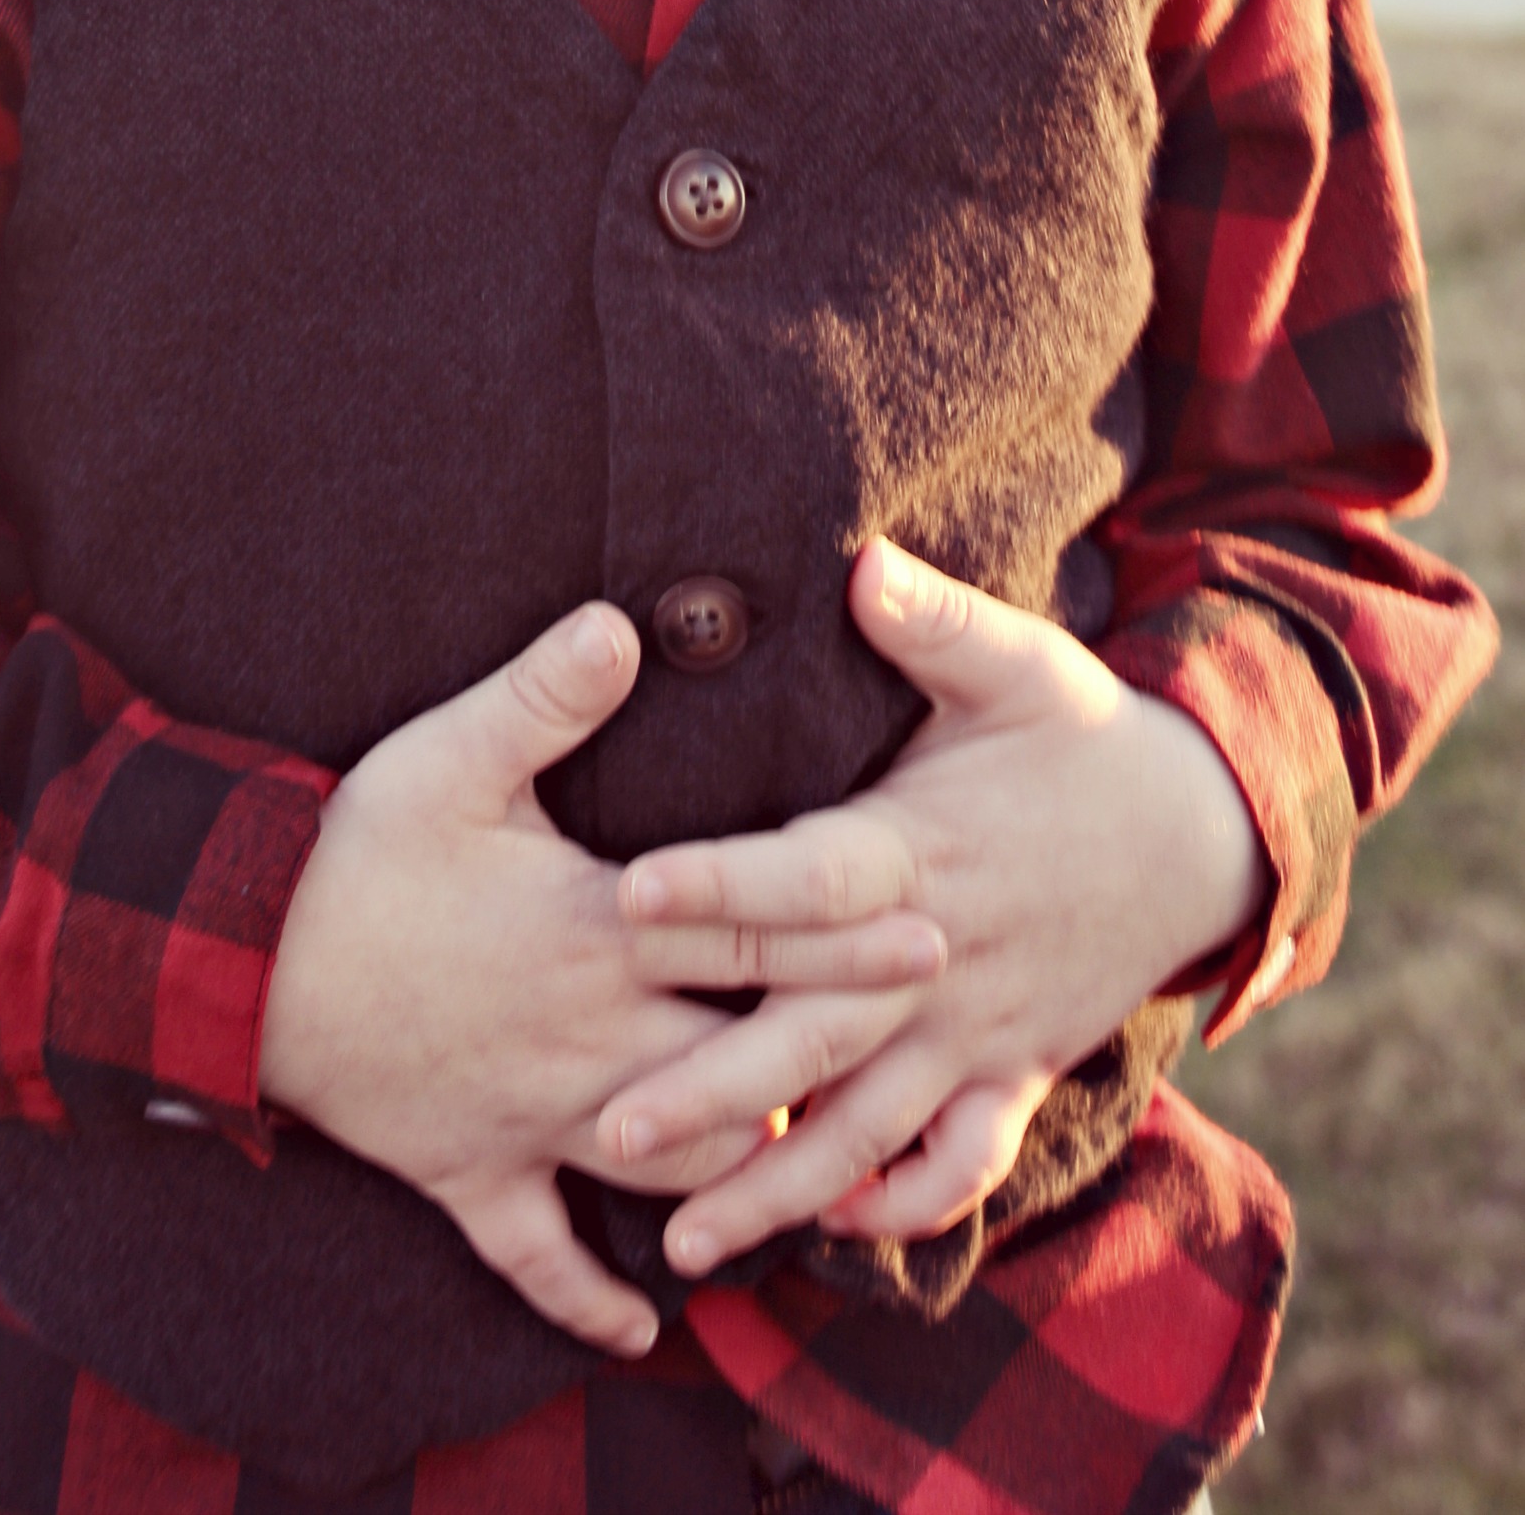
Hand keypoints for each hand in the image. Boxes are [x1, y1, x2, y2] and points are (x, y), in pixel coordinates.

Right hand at [258, 601, 942, 1355]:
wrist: (238, 964)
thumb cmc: (350, 852)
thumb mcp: (447, 754)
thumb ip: (547, 694)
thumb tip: (627, 623)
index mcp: (595, 932)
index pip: (750, 932)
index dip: (845, 934)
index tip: (934, 933)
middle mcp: (588, 1038)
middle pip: (742, 1057)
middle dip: (829, 1057)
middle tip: (917, 1056)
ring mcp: (535, 1119)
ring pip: (673, 1165)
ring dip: (740, 1169)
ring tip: (809, 1161)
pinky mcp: (471, 1173)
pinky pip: (538, 1258)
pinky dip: (589, 1297)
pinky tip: (639, 1331)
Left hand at [598, 539, 1267, 1274]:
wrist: (1202, 833)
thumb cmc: (1082, 737)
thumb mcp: (1021, 664)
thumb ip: (934, 623)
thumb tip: (861, 564)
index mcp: (918, 850)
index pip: (806, 876)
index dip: (721, 887)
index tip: (627, 897)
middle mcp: (937, 959)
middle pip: (812, 1033)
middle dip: (710, 1087)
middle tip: (607, 1130)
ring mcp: (975, 1030)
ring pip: (865, 1128)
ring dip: (775, 1186)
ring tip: (680, 1244)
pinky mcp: (1011, 1071)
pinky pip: (958, 1163)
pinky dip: (900, 1205)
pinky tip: (828, 1231)